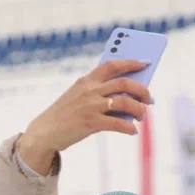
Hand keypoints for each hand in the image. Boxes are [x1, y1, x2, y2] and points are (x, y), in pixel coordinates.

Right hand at [17, 60, 152, 172]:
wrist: (44, 132)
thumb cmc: (65, 115)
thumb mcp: (78, 97)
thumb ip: (99, 94)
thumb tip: (129, 101)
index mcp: (86, 80)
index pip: (112, 65)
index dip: (131, 62)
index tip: (145, 63)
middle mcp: (90, 90)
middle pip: (124, 83)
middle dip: (142, 90)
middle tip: (149, 99)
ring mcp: (90, 106)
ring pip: (125, 102)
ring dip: (139, 109)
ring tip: (142, 116)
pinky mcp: (91, 123)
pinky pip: (118, 123)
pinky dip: (129, 128)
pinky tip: (133, 131)